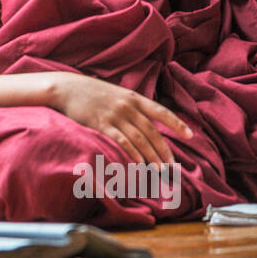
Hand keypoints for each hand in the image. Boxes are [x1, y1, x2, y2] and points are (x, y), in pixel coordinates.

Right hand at [47, 71, 193, 165]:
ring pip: (140, 139)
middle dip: (164, 149)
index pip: (161, 111)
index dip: (176, 124)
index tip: (190, 135)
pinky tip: (140, 164)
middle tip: (172, 165)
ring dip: (152, 156)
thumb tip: (145, 120)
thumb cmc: (90, 92)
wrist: (66, 88)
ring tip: (160, 169)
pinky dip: (133, 153)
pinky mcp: (101, 124)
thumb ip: (131, 105)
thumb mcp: (115, 93)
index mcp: (133, 97)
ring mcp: (114, 115)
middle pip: (152, 130)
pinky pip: (121, 141)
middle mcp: (127, 106)